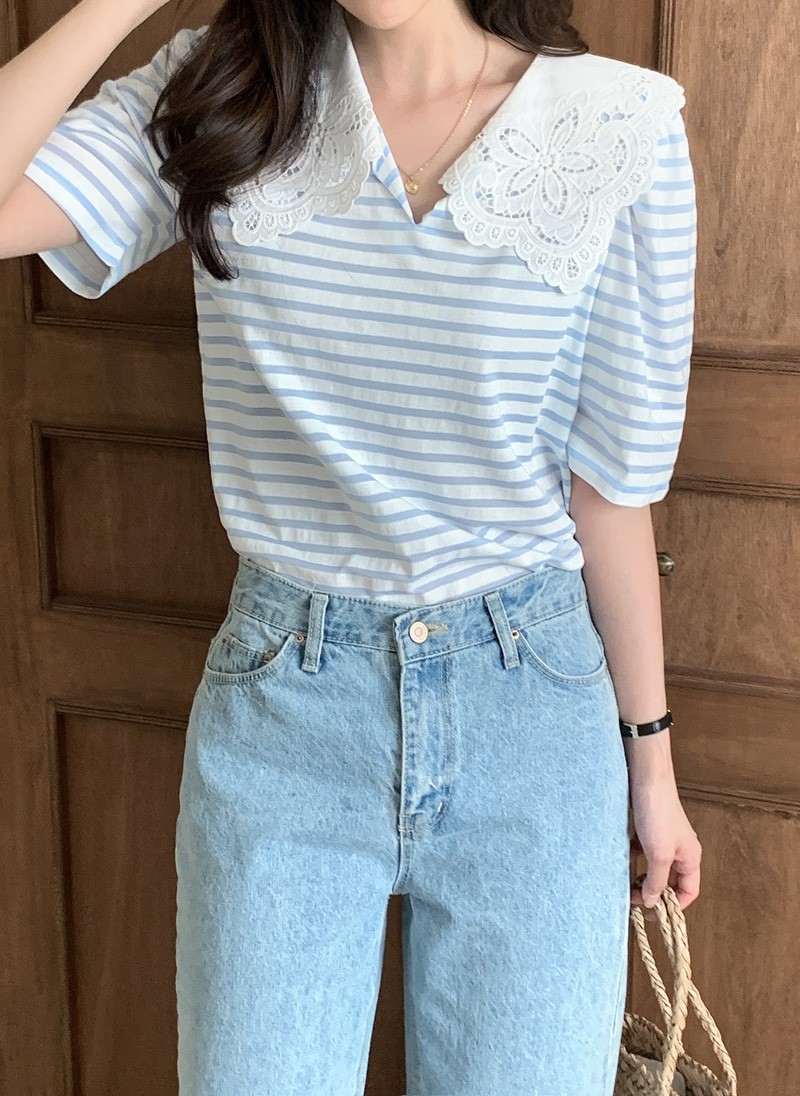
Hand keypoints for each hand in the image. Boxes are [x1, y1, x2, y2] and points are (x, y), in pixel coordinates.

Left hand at [628, 772, 701, 920]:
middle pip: (670, 881)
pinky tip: (621, 862)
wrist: (646, 779)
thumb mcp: (658, 854)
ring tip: (625, 886)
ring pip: (654, 868)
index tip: (653, 914)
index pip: (688, 892)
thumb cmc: (658, 814)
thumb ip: (656, 880)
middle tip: (633, 902)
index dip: (674, 906)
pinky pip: (642, 853)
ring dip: (641, 878)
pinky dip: (633, 860)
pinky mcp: (648, 830)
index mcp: (690, 858)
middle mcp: (680, 851)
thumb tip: (652, 902)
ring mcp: (664, 840)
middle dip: (653, 893)